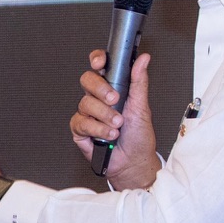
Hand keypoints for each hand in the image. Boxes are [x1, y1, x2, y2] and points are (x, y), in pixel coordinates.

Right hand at [71, 49, 159, 190]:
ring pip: (85, 103)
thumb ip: (139, 81)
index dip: (96, 61)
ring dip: (104, 115)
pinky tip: (108, 135)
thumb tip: (143, 60)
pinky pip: (81, 122)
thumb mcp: (142, 106)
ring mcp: (88, 114)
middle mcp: (98, 99)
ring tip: (117, 125)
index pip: (99, 67)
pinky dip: (98, 129)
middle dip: (101, 89)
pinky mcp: (80, 130)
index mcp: (112, 88)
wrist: (133, 162)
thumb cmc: (138, 136)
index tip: (100, 63)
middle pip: (87, 80)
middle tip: (115, 100)